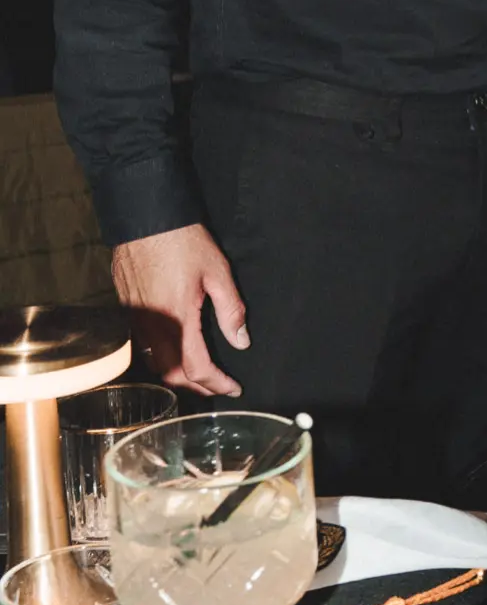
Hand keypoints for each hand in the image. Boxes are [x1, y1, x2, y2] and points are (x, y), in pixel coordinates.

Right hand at [112, 225, 248, 396]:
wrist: (144, 216)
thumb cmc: (182, 240)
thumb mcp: (218, 272)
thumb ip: (231, 311)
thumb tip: (241, 342)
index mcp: (176, 319)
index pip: (196, 368)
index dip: (217, 384)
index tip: (234, 388)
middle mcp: (151, 325)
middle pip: (171, 374)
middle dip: (197, 387)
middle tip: (220, 386)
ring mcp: (135, 318)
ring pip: (154, 363)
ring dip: (177, 374)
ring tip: (201, 373)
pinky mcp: (126, 309)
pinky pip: (143, 345)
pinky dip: (162, 357)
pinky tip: (176, 350)